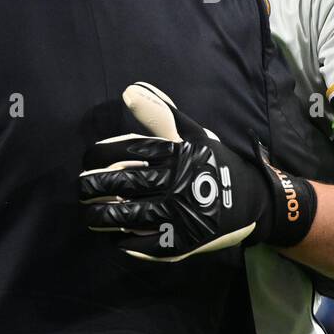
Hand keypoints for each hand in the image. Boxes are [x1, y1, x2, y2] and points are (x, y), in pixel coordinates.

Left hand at [79, 82, 315, 260]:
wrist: (252, 202)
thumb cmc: (214, 164)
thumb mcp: (193, 135)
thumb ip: (160, 114)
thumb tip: (129, 90)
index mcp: (175, 154)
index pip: (125, 149)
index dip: (98, 154)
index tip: (88, 159)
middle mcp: (174, 183)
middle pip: (119, 182)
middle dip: (91, 185)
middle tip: (81, 187)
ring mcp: (176, 215)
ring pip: (124, 215)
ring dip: (98, 215)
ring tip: (88, 212)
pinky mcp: (179, 242)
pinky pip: (139, 244)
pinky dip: (119, 240)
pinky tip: (111, 234)